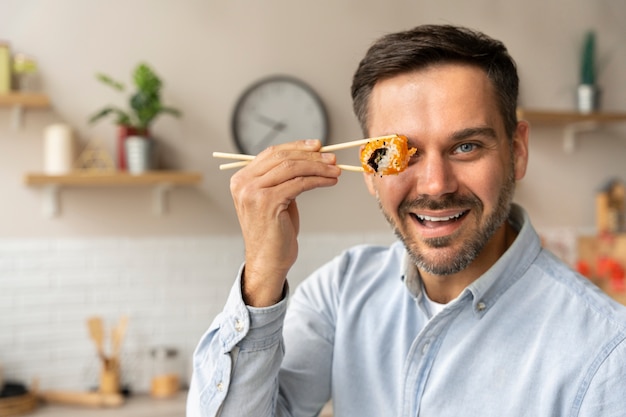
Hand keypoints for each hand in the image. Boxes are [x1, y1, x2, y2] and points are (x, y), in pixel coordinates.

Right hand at [229, 139, 340, 306]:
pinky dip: (318, 180)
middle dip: (311, 155)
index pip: (272, 153)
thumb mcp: (275, 199)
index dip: (297, 147)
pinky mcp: (267, 202)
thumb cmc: (275, 232)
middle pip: (282, 157)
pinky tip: (329, 182)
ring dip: (318, 167)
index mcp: (241, 179)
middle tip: (332, 157)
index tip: (318, 146)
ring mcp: (253, 192)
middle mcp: (243, 183)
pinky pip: (299, 183)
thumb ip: (282, 178)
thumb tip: (311, 155)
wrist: (268, 262)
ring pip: (292, 168)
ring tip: (335, 170)